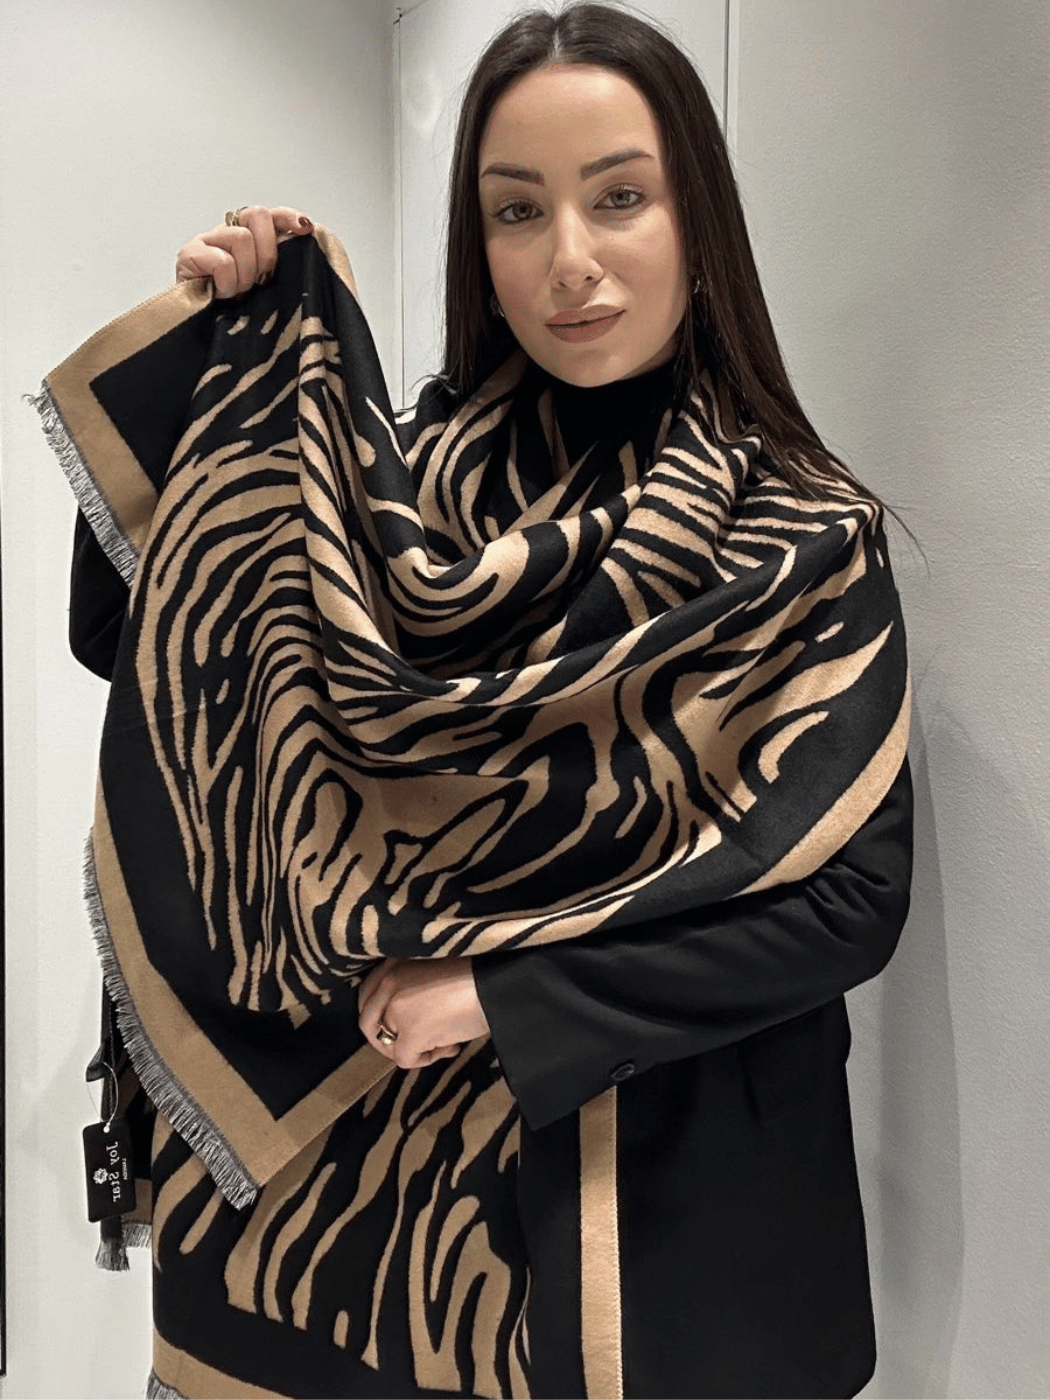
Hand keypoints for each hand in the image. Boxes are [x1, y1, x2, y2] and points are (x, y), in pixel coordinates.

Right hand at [175, 204, 314, 298]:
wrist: (206, 335)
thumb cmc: (239, 312)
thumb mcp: (268, 288)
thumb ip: (284, 264)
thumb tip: (307, 241)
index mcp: (248, 237)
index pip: (270, 214)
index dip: (288, 217)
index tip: (305, 229)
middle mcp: (227, 232)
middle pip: (257, 215)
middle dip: (267, 252)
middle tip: (260, 281)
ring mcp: (205, 240)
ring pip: (241, 238)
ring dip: (245, 274)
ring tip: (237, 293)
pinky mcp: (188, 254)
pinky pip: (222, 261)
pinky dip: (227, 283)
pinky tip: (220, 295)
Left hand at [357, 957, 490, 1070]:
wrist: (500, 984)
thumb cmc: (477, 973)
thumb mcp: (434, 967)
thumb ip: (411, 983)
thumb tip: (404, 1015)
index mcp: (394, 961)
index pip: (366, 994)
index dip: (377, 1015)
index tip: (395, 1025)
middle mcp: (389, 981)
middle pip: (368, 1022)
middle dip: (387, 1039)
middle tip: (411, 1045)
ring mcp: (398, 1007)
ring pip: (388, 1044)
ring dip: (414, 1048)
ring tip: (445, 1040)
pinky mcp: (412, 1032)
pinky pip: (405, 1059)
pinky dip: (426, 1059)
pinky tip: (451, 1046)